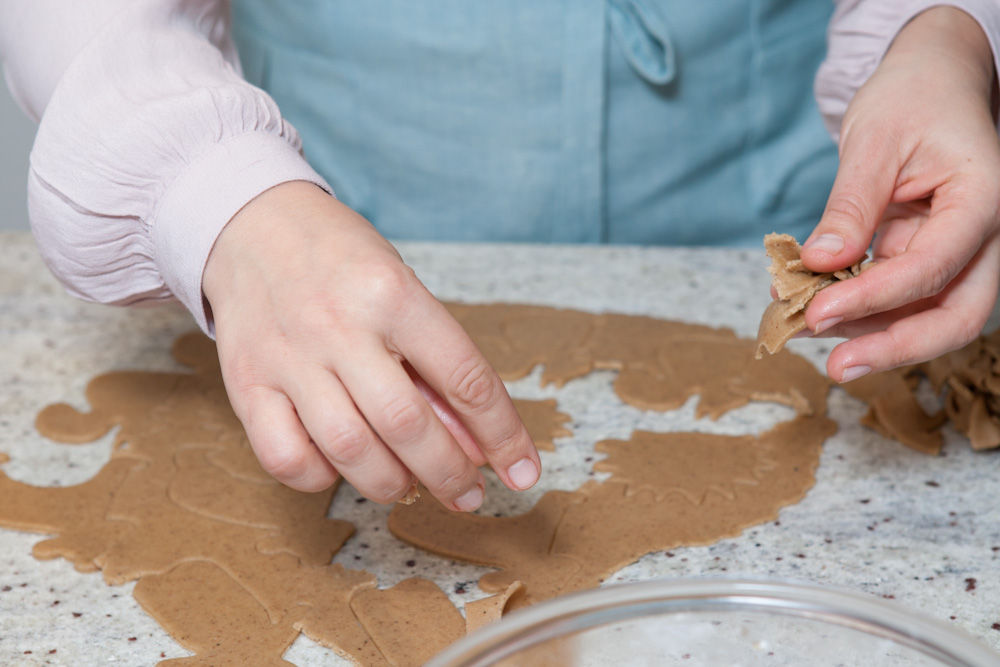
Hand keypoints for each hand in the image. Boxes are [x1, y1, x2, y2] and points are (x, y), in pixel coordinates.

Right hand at [202, 182, 539, 510]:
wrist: (253, 225)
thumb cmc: (343, 260)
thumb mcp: (404, 291)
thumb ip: (435, 366)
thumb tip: (476, 445)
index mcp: (392, 294)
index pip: (466, 378)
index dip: (503, 435)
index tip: (523, 472)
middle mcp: (339, 326)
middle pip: (408, 426)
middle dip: (452, 474)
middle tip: (469, 494)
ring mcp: (288, 358)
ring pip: (350, 451)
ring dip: (393, 484)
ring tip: (412, 485)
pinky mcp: (247, 384)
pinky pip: (287, 458)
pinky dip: (322, 478)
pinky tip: (341, 467)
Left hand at [800, 6, 999, 382]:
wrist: (930, 85)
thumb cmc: (910, 101)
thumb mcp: (873, 141)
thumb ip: (850, 206)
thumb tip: (820, 264)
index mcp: (983, 198)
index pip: (934, 266)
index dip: (874, 298)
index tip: (816, 312)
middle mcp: (986, 236)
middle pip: (957, 316)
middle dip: (894, 348)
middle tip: (835, 369)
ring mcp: (962, 253)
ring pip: (929, 317)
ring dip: (866, 333)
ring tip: (798, 326)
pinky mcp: (931, 260)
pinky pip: (901, 299)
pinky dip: (858, 310)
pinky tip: (809, 307)